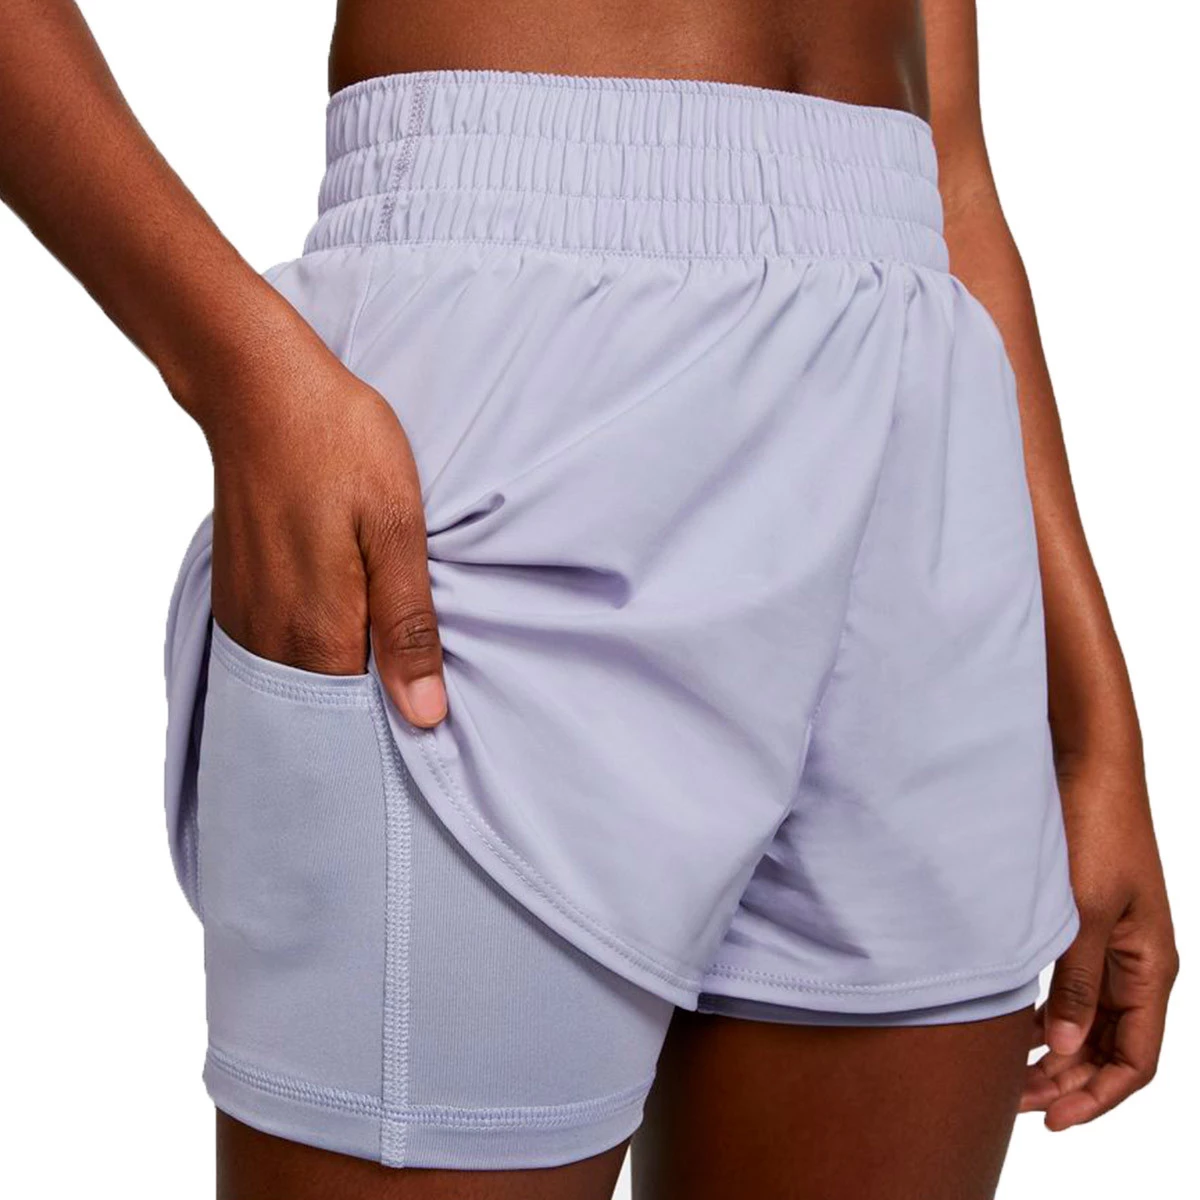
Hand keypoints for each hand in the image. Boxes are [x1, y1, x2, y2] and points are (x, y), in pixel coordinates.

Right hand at [194, 314, 446, 727]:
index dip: (392, 737)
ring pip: (297, 686)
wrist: (258, 387)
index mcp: (315, 631)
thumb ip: (407, 626)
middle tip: (414, 703)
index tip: (427, 732)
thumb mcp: (396, 529)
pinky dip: (311, 661)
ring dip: (339, 688)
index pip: (352, 727)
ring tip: (386, 671)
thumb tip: (423, 714)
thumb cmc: (338, 447)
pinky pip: (276, 655)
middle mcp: (270, 638)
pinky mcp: (237, 593)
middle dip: (365, 721)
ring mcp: (246, 617)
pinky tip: (346, 636)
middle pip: (320, 714)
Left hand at [1021, 755, 1177, 1128]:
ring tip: (1010, 1075)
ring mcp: (1112, 943)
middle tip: (1016, 1104)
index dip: (1096, 1097)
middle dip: (1069, 1082)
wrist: (1087, 764)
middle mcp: (1137, 963)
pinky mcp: (1085, 922)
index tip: (1051, 1119)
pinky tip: (1015, 1024)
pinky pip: (1074, 987)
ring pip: (1089, 1021)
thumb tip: (1064, 1047)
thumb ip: (1077, 979)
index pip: (1135, 1060)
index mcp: (1151, 967)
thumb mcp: (1084, 910)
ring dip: (1056, 1052)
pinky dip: (1048, 1013)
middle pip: (1111, 1048)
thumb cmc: (1095, 828)